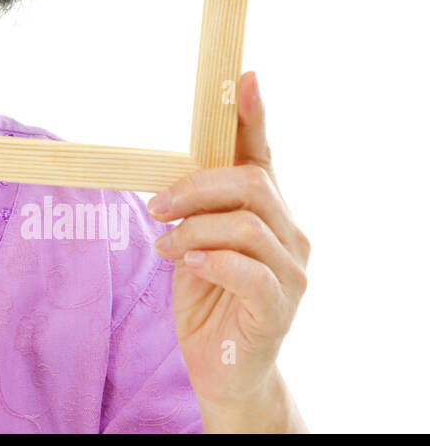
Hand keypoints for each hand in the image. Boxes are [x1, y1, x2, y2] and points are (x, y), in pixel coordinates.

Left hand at [146, 71, 308, 430]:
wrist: (223, 368)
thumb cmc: (207, 299)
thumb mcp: (193, 241)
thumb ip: (193, 208)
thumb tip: (166, 175)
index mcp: (267, 212)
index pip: (262, 155)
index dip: (254, 116)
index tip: (244, 76)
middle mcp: (290, 236)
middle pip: (252, 183)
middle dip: (195, 187)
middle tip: (155, 208)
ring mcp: (291, 273)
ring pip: (246, 223)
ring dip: (193, 229)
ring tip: (165, 248)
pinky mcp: (279, 308)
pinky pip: (250, 271)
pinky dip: (213, 261)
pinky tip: (191, 267)